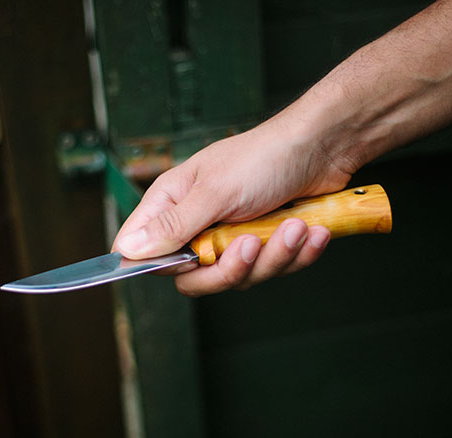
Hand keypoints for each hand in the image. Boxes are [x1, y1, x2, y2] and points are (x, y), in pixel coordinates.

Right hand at [112, 115, 352, 295]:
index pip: (143, 251)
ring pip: (241, 276)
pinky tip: (311, 230)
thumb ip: (173, 224)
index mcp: (174, 203)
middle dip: (231, 269)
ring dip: (275, 255)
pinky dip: (297, 253)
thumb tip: (127, 249)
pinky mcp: (265, 244)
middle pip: (195, 277)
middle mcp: (199, 223)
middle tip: (251, 245)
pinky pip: (273, 269)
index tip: (193, 258)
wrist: (323, 147)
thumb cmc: (265, 156)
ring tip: (296, 226)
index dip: (163, 264)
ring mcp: (232, 236)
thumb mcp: (214, 192)